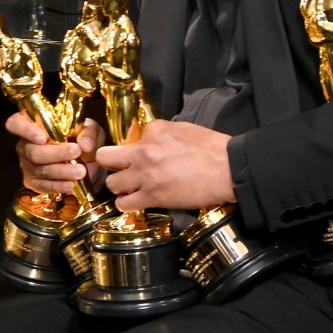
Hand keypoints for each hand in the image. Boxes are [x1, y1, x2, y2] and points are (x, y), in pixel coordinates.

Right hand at [5, 112, 105, 194]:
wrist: (86, 160)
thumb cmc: (81, 138)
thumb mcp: (89, 129)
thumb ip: (88, 133)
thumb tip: (85, 146)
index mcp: (32, 124)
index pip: (16, 123)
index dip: (26, 130)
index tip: (43, 138)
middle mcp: (25, 144)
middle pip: (32, 150)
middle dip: (56, 153)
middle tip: (76, 152)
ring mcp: (26, 164)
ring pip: (39, 169)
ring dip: (61, 171)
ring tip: (80, 171)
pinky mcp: (33, 181)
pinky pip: (42, 185)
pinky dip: (57, 185)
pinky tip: (70, 185)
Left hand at [96, 119, 234, 211]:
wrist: (228, 169)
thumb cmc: (211, 148)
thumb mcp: (182, 129)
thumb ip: (160, 133)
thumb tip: (148, 139)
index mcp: (153, 131)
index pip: (127, 137)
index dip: (128, 148)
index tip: (132, 154)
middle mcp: (143, 152)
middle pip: (105, 158)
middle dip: (109, 164)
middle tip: (118, 169)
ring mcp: (145, 176)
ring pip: (111, 183)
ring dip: (118, 186)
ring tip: (128, 187)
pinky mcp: (153, 197)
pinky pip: (124, 204)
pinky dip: (126, 204)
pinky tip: (132, 202)